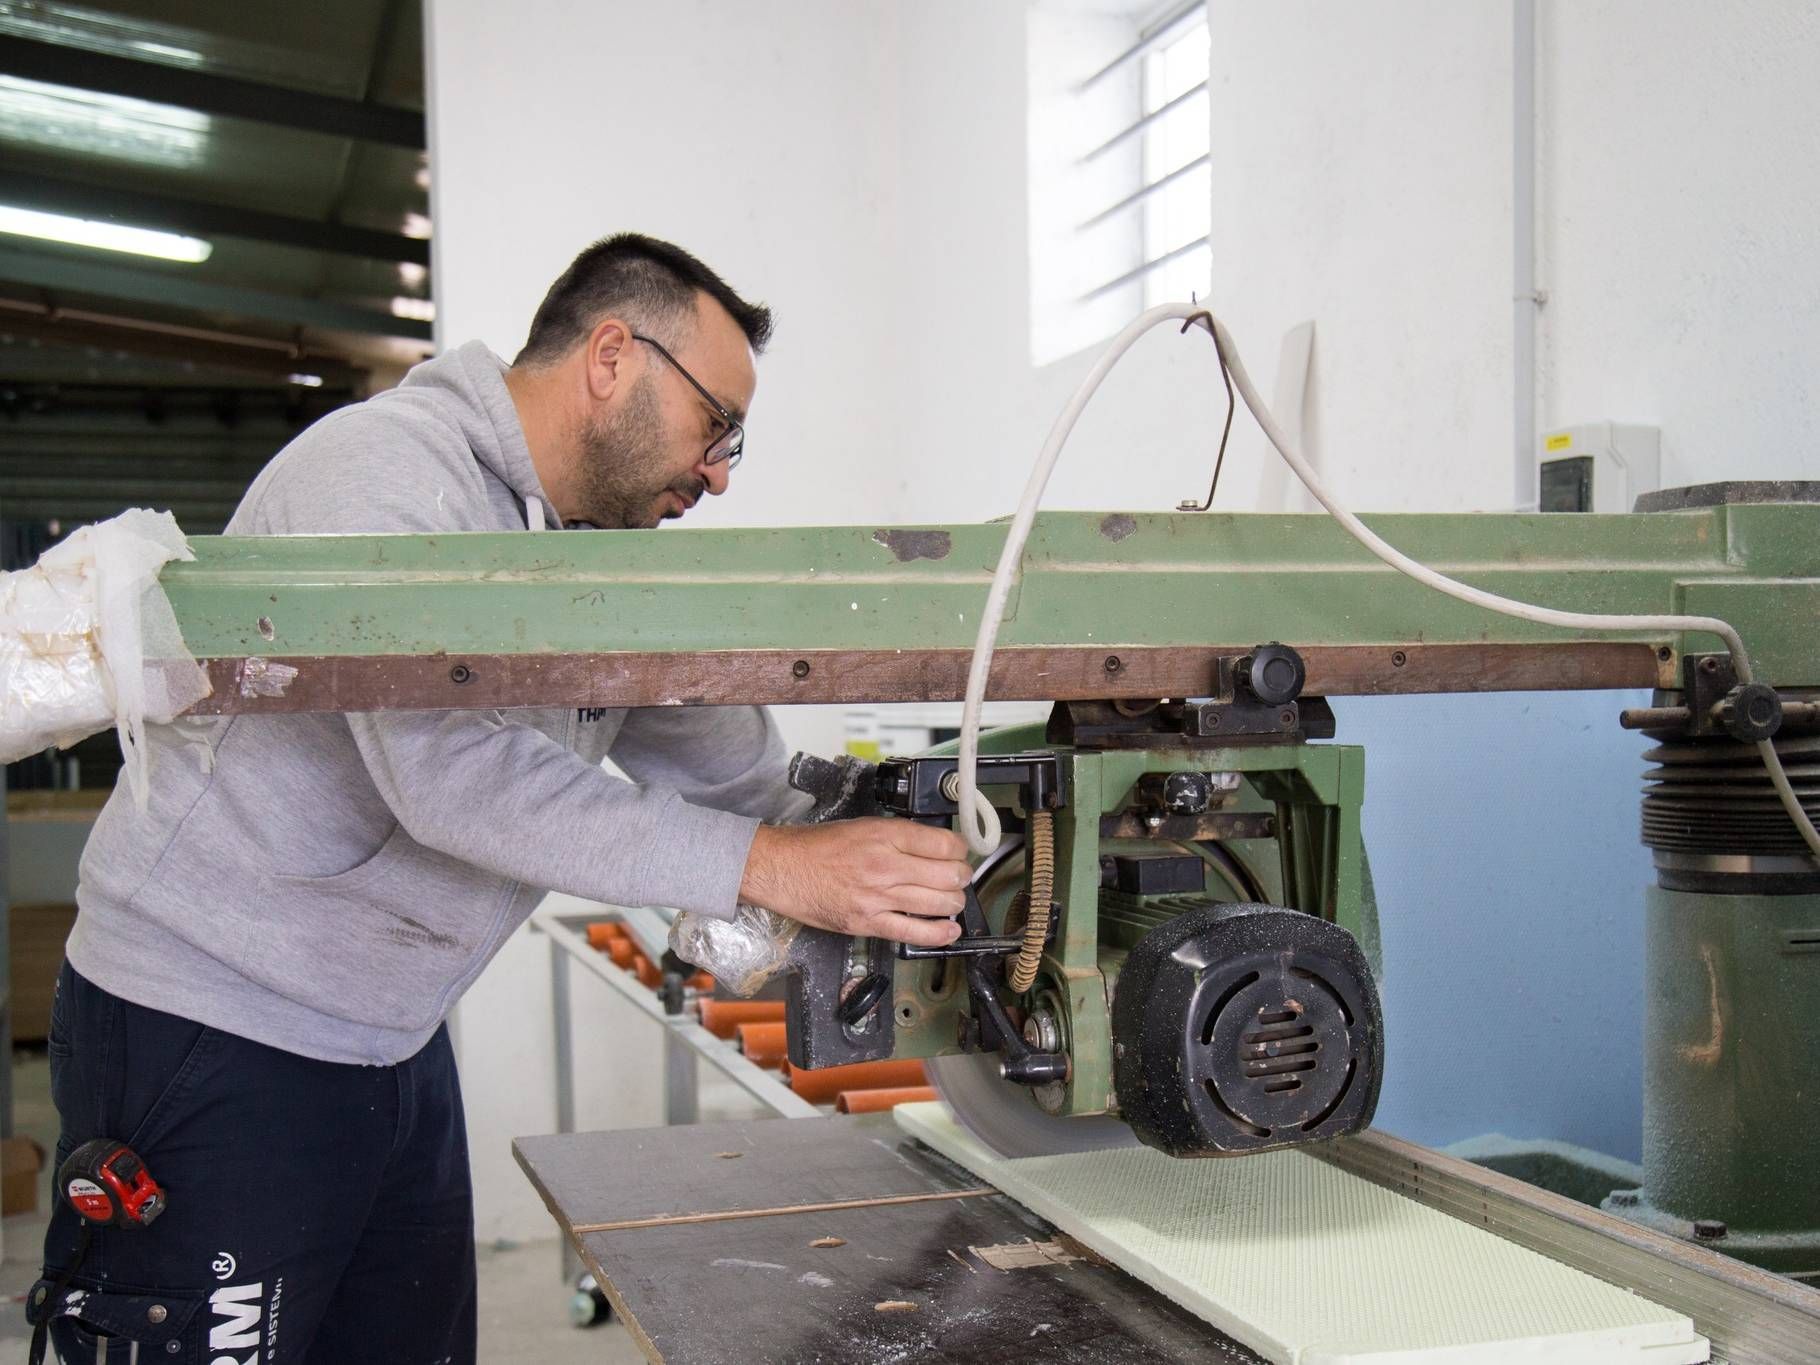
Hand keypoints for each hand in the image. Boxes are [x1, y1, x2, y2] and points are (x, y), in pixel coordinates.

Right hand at [739, 819, 970, 947]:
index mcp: (885, 835)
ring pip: (938, 903)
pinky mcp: (869, 922)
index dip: (960, 850)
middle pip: (948, 874)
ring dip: (954, 903)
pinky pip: (913, 932)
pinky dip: (939, 934)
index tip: (959, 853)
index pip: (944, 843)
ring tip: (952, 900)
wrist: (783, 869)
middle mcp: (886, 864)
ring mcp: (878, 896)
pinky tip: (950, 930)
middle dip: (961, 877)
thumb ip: (898, 836)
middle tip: (959, 877)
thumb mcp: (863, 826)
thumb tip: (932, 847)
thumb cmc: (818, 846)